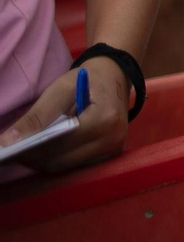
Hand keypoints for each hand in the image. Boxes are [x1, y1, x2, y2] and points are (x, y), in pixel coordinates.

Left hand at [0, 57, 130, 172]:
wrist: (115, 75)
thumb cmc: (88, 79)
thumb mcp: (60, 89)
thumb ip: (36, 116)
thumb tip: (7, 141)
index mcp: (103, 120)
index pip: (60, 145)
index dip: (31, 149)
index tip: (7, 149)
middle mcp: (112, 139)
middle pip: (62, 160)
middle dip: (35, 158)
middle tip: (13, 150)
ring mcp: (114, 149)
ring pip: (67, 166)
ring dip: (44, 161)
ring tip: (27, 150)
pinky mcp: (111, 154)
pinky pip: (77, 164)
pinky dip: (58, 159)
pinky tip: (46, 149)